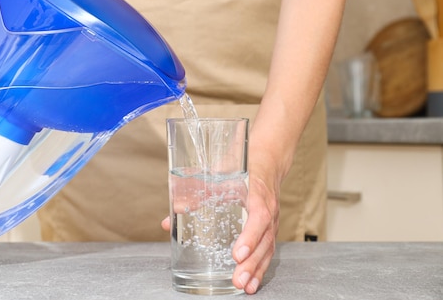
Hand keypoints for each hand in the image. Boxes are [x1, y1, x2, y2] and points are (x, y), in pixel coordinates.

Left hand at [162, 155, 281, 293]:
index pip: (259, 217)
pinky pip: (268, 251)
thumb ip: (197, 190)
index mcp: (258, 193)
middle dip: (251, 262)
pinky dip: (260, 268)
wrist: (266, 160)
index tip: (237, 254)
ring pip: (268, 248)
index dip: (249, 236)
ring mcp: (273, 221)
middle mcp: (269, 209)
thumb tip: (175, 208)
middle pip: (264, 240)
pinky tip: (252, 283)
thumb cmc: (242, 166)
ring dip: (256, 269)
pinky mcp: (270, 229)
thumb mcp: (220, 173)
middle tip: (238, 278)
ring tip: (245, 287)